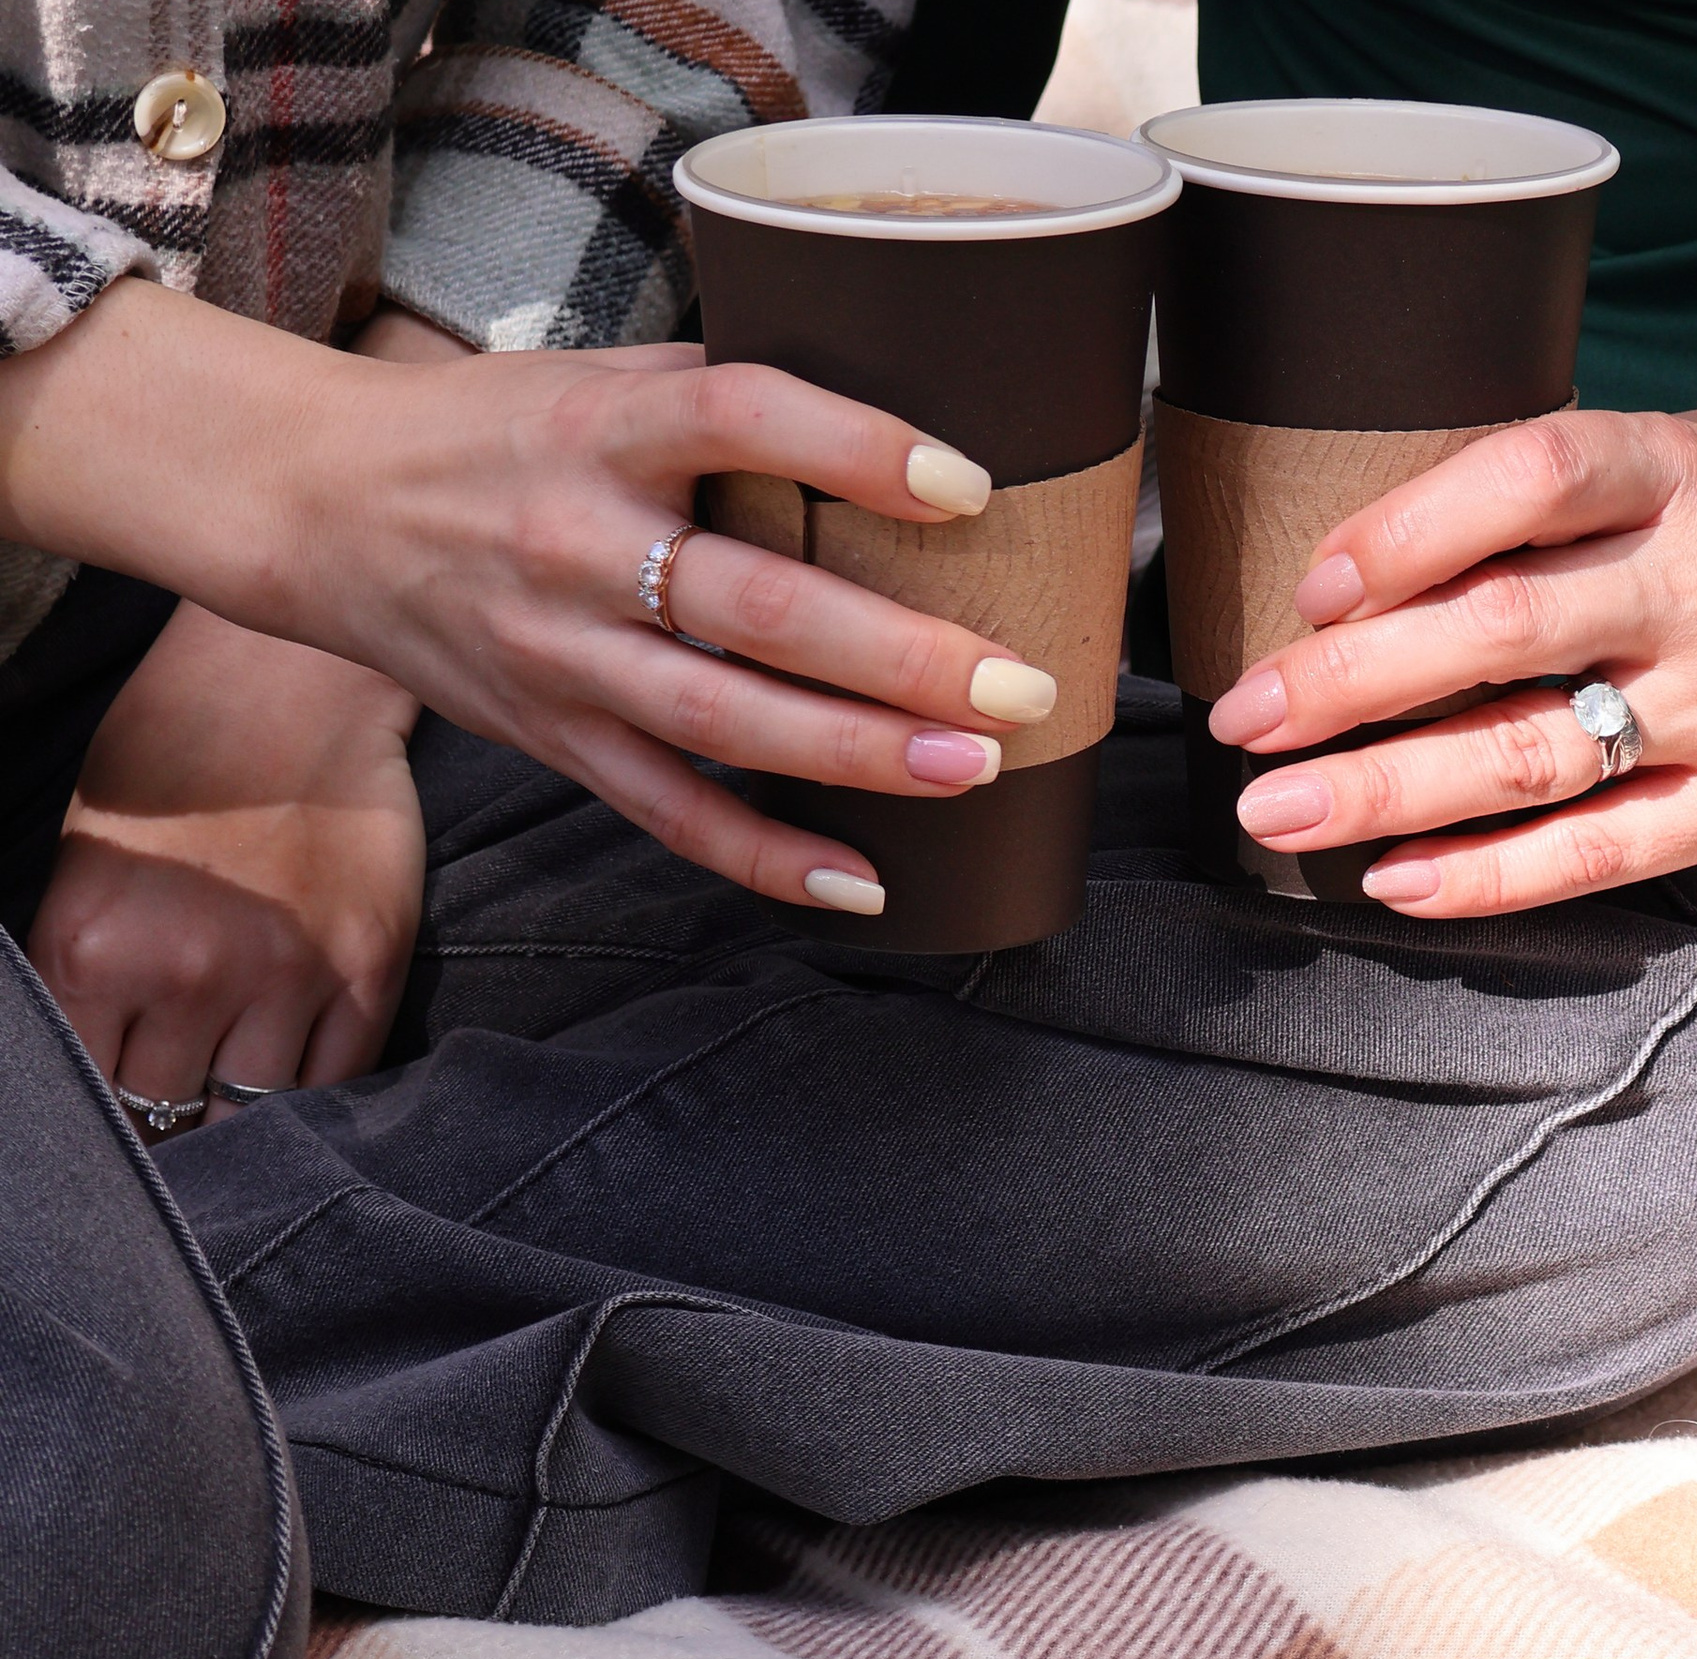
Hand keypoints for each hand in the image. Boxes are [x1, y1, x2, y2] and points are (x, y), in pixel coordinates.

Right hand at [0, 284, 1059, 907]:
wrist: (320, 506)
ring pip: (724, 723)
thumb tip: (902, 422)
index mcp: (600, 427)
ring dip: (858, 756)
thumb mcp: (597, 378)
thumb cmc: (494, 433)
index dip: (856, 450)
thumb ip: (725, 401)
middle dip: (898, 652)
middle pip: (755, 607)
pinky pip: (672, 816)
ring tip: (975, 766)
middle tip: (1017, 679)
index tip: (968, 486)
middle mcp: (579, 545)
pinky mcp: (557, 742)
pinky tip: (865, 882)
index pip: (738, 418)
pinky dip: (768, 859)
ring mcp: (564, 657)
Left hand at [31, 604, 425, 1132]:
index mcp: (93, 947)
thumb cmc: (172, 757)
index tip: (121, 1133)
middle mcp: (189, 973)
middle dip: (172, 1126)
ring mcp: (288, 976)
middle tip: (181, 1123)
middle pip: (173, 1115)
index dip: (106, 1122)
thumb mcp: (84, 862)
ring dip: (246, 1117)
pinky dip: (316, 1091)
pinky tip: (300, 1079)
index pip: (92, 1093)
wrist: (290, 682)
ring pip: (260, 1110)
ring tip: (239, 1110)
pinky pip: (342, 1076)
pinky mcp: (368, 969)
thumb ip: (87, 972)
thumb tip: (107, 1071)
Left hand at [1211, 310, 1696, 916]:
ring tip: (1276, 810)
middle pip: (1503, 633)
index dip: (1407, 533)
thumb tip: (1347, 583)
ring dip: (1388, 790)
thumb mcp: (1664, 448)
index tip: (1309, 587)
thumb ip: (1535, 502)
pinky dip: (1489, 876)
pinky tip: (1392, 881)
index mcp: (1682, 470)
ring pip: (1535, 755)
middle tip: (1242, 719)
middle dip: (1352, 683)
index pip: (1531, 479)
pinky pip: (1601, 854)